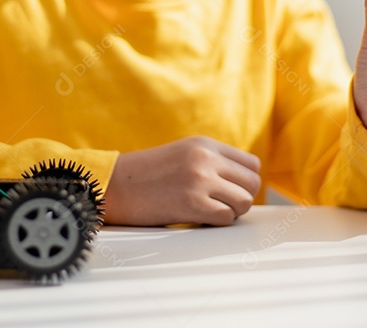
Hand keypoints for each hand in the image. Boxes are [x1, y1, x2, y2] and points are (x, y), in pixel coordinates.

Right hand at [101, 136, 261, 225]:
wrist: (114, 186)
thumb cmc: (147, 175)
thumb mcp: (183, 154)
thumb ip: (212, 161)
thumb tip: (244, 184)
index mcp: (205, 144)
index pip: (252, 164)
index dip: (244, 182)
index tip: (230, 191)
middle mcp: (206, 158)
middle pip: (252, 183)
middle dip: (241, 198)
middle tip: (220, 205)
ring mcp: (200, 180)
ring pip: (244, 201)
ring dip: (231, 212)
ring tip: (209, 211)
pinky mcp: (193, 203)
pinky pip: (227, 217)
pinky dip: (217, 222)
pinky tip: (199, 218)